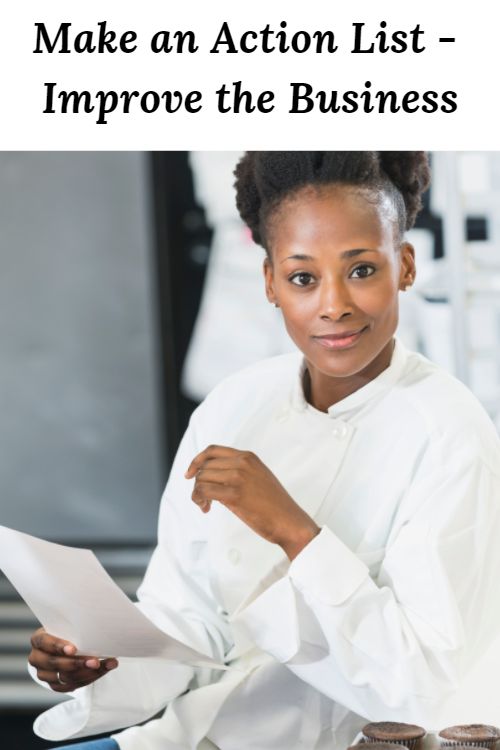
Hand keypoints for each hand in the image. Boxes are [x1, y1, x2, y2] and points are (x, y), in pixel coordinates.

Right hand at [28, 627, 118, 692]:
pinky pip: (69, 686)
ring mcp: (43, 674)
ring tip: (104, 666)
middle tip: (95, 662)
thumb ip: (75, 626)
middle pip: (54, 663)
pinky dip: (87, 679)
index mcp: (38, 639)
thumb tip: (96, 624)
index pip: (44, 642)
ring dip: (86, 673)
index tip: (73, 649)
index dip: (58, 646)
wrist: (65, 643)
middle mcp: (37, 658)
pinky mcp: (54, 685)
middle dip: (76, 663)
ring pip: (63, 678)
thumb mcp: (67, 625)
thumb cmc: (68, 630)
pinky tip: (101, 671)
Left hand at [185, 445, 319, 559]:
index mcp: (248, 457)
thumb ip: (238, 472)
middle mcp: (243, 463)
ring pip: (201, 478)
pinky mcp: (234, 494)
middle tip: (203, 500)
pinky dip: (199, 500)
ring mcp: (238, 477)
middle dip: (198, 483)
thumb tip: (211, 478)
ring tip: (205, 505)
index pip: (212, 451)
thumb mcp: (259, 478)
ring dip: (197, 493)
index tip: (190, 474)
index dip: (196, 461)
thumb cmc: (275, 505)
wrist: (290, 521)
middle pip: (204, 467)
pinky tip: (207, 508)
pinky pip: (204, 491)